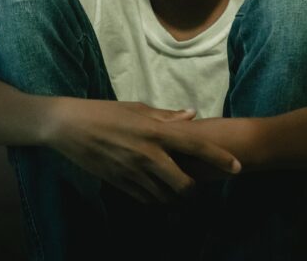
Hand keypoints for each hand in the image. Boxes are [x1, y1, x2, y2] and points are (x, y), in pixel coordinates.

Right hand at [46, 98, 240, 203]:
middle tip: (197, 184)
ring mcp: (132, 172)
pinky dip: (155, 197)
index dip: (220, 158)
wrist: (68, 126)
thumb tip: (192, 115)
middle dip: (195, 189)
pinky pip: (146, 199)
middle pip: (184, 185)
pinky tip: (155, 189)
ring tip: (176, 187)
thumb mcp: (137, 108)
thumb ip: (167, 116)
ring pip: (166, 197)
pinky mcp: (119, 183)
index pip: (196, 146)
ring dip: (175, 196)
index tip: (238, 167)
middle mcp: (147, 155)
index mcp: (154, 131)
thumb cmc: (104, 112)